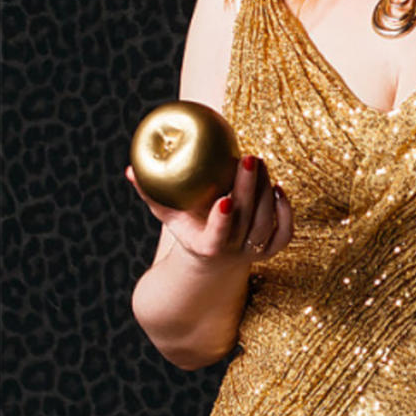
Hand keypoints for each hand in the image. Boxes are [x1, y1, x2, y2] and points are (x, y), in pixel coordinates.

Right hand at [127, 153, 293, 263]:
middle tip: (249, 158)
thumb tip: (131, 169)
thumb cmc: (186, 226)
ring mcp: (253, 252)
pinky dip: (285, 211)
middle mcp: (233, 253)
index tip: (225, 199)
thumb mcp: (167, 213)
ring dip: (265, 192)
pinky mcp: (270, 248)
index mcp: (206, 248)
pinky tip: (277, 186)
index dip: (222, 222)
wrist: (212, 257)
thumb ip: (151, 193)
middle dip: (250, 189)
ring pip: (266, 223)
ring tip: (259, 162)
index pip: (217, 238)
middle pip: (248, 223)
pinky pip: (284, 232)